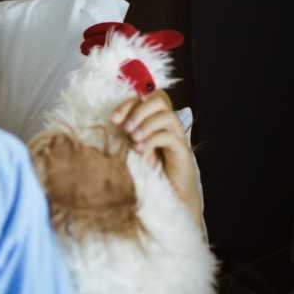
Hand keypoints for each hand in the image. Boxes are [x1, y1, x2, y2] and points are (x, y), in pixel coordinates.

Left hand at [111, 90, 201, 225]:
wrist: (169, 195)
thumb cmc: (148, 171)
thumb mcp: (131, 148)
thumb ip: (125, 134)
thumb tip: (111, 122)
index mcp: (154, 120)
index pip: (145, 98)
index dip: (128, 104)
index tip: (113, 119)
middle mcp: (168, 125)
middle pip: (160, 99)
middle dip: (139, 110)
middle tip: (126, 128)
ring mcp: (177, 137)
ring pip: (167, 116)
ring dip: (146, 124)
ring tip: (133, 139)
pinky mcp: (182, 151)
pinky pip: (169, 137)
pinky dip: (152, 140)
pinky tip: (141, 151)